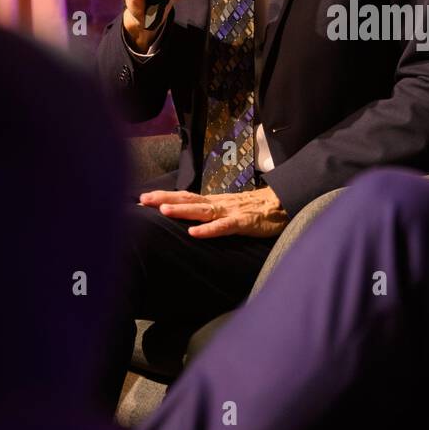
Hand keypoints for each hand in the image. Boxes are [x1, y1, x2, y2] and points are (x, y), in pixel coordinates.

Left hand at [138, 185, 287, 238]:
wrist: (286, 202)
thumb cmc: (259, 209)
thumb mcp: (232, 209)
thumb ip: (214, 213)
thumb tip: (194, 219)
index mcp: (215, 202)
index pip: (185, 197)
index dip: (164, 196)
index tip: (142, 198)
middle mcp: (219, 204)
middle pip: (188, 199)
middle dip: (164, 199)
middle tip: (142, 200)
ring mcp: (231, 212)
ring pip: (203, 210)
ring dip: (182, 210)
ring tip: (163, 210)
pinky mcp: (244, 223)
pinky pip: (224, 227)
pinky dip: (209, 230)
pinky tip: (194, 233)